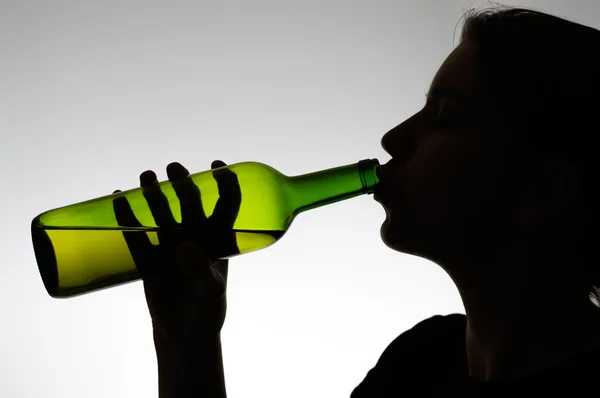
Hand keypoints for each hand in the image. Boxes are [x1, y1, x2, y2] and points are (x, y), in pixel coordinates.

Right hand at [112, 160, 240, 341]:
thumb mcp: (211, 292)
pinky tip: (119, 198)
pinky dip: (126, 215)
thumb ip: (202, 270)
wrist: (183, 333)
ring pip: (161, 212)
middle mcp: (195, 235)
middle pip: (190, 202)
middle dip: (183, 183)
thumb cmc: (206, 310)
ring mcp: (170, 244)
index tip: (217, 166)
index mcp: (218, 239)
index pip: (226, 204)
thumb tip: (183, 246)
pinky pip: (135, 232)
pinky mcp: (148, 257)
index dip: (225, 183)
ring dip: (154, 193)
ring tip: (146, 176)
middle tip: (174, 168)